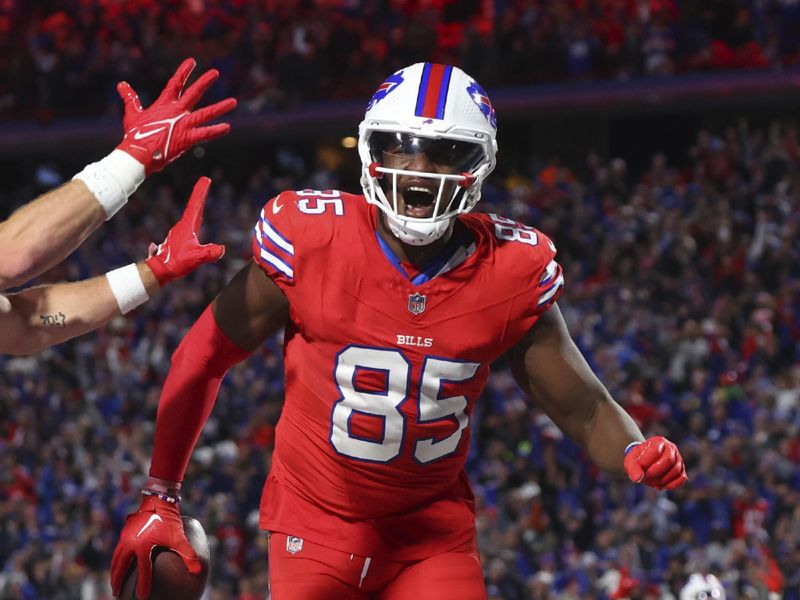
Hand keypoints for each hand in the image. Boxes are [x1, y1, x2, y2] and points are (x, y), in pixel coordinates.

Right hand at [110, 494, 200, 599]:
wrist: (158, 499)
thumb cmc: (169, 519)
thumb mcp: (178, 536)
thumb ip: (187, 554)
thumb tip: (198, 570)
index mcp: (142, 546)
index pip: (143, 571)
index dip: (143, 586)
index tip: (142, 598)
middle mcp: (130, 543)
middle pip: (120, 568)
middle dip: (118, 582)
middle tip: (117, 594)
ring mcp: (125, 537)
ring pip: (116, 559)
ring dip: (114, 572)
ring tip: (114, 583)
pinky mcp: (124, 532)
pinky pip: (117, 550)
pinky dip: (115, 560)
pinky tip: (117, 564)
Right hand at [116, 58, 236, 174]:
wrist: (137, 154)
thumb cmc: (135, 135)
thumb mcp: (132, 114)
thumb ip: (130, 98)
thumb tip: (121, 84)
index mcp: (164, 105)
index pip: (175, 83)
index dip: (183, 72)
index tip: (192, 61)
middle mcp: (176, 112)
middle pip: (193, 93)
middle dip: (204, 82)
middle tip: (215, 72)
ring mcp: (183, 124)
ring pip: (206, 113)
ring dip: (220, 107)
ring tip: (234, 102)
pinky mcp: (187, 138)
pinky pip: (205, 134)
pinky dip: (216, 131)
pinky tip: (227, 127)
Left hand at [145, 177, 224, 285]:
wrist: (160, 270)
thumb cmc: (177, 263)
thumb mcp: (197, 258)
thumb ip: (209, 253)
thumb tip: (222, 249)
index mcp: (187, 226)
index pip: (196, 205)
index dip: (201, 192)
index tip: (206, 179)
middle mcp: (182, 226)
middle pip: (194, 207)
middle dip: (200, 195)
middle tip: (205, 182)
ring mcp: (179, 232)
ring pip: (191, 217)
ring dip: (197, 207)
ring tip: (201, 199)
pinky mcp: (178, 239)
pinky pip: (188, 227)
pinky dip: (194, 220)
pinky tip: (194, 226)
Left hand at [623, 436, 686, 489]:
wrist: (645, 463)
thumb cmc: (638, 460)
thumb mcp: (631, 461)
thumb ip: (632, 468)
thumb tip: (637, 478)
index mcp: (658, 441)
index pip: (655, 451)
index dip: (646, 462)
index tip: (639, 468)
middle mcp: (671, 448)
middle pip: (668, 460)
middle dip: (655, 471)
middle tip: (645, 476)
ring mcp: (678, 460)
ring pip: (676, 471)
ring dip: (661, 480)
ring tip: (650, 481)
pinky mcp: (682, 471)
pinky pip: (681, 479)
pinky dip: (670, 485)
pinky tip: (659, 486)